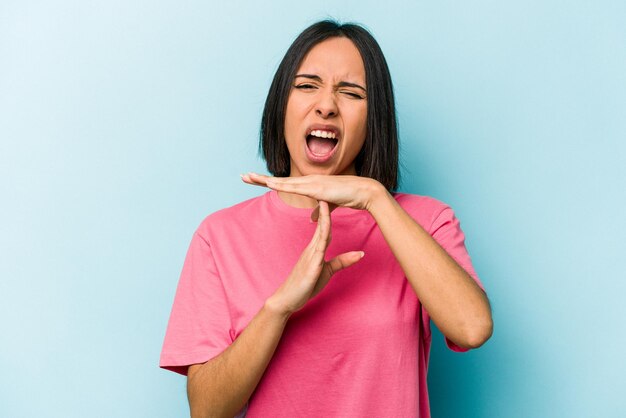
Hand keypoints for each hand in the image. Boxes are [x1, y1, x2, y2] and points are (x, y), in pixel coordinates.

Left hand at [241, 173, 384, 220]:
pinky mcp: (316, 187)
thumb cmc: (349, 196)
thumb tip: (310, 218)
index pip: (284, 184)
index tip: (255, 181)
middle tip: (243, 176)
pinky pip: (295, 187)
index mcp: (309, 185)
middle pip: (279, 180)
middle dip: (260, 178)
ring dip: (265, 179)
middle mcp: (308, 180)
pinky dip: (281, 184)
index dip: (269, 182)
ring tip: (249, 177)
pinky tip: (269, 184)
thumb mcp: (329, 207)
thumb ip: (319, 210)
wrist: (364, 191)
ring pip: (283, 181)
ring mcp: (311, 182)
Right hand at [265, 201, 363, 315]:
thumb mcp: (327, 272)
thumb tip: (361, 254)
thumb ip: (342, 262)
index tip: (334, 197)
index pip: (325, 226)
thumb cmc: (305, 285)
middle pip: (322, 224)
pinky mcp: (311, 266)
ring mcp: (310, 256)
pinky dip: (323, 238)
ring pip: (320, 233)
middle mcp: (312, 248)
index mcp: (315, 248)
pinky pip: (319, 250)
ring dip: (323, 217)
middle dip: (325, 207)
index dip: (329, 211)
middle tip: (330, 189)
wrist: (286, 299)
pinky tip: (328, 231)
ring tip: (325, 201)